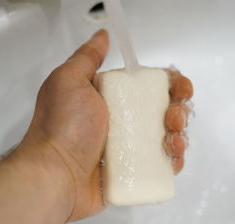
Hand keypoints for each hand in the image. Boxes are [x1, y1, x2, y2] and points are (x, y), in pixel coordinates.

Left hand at [19, 29, 192, 221]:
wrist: (55, 176)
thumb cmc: (61, 128)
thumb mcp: (68, 81)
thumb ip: (87, 57)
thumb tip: (102, 36)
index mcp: (109, 99)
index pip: (147, 86)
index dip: (169, 84)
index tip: (179, 88)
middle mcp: (120, 122)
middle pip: (162, 110)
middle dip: (177, 110)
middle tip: (172, 118)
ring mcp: (126, 148)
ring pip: (165, 137)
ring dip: (179, 134)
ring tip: (173, 139)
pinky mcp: (131, 171)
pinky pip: (160, 163)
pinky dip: (173, 159)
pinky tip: (173, 157)